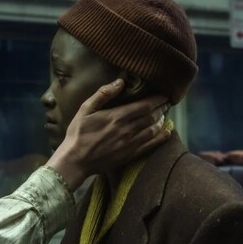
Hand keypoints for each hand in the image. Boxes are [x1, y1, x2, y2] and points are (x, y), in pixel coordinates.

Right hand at [46, 79, 169, 189]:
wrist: (75, 161)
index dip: (157, 99)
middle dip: (162, 108)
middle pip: (152, 116)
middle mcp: (128, 129)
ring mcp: (131, 143)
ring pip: (154, 129)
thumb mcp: (85, 109)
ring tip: (164, 115)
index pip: (145, 105)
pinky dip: (161, 138)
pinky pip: (151, 145)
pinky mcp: (130, 155)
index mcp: (117, 116)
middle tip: (166, 103)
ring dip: (162, 121)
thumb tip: (120, 82)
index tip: (164, 95)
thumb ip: (103, 94)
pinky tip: (167, 133)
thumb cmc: (78, 134)